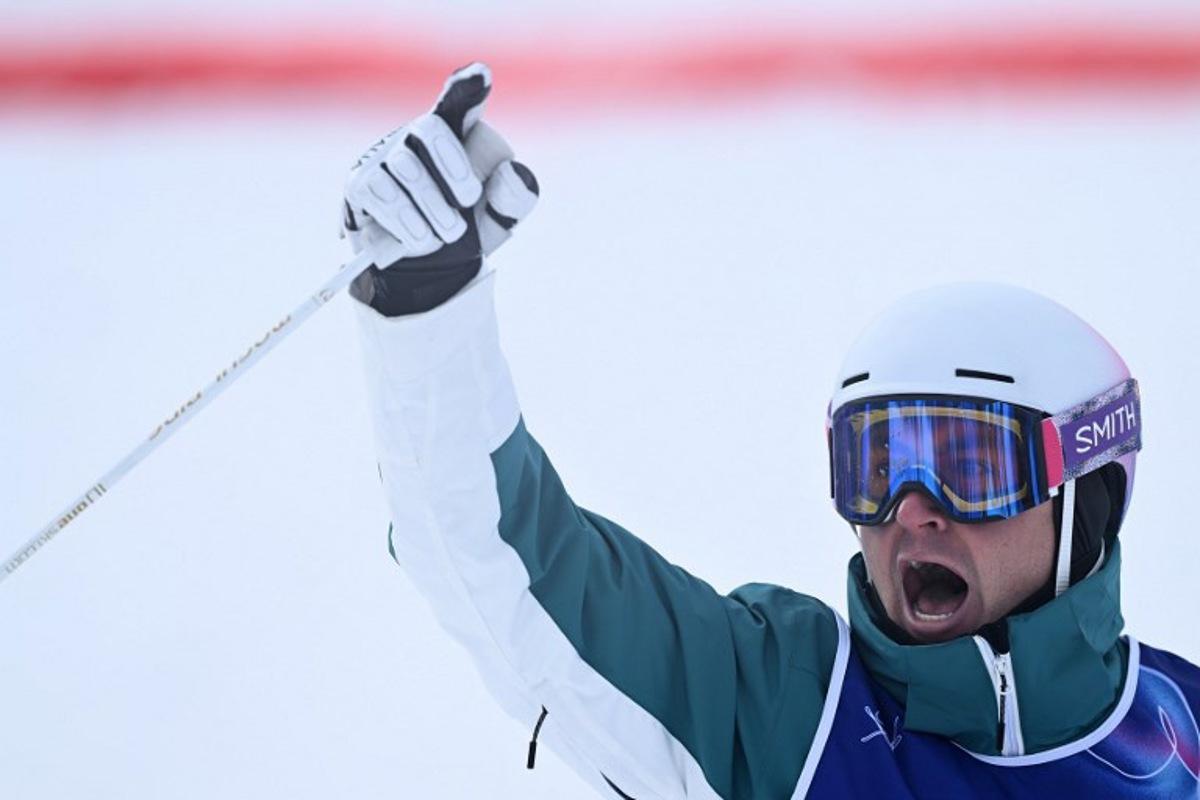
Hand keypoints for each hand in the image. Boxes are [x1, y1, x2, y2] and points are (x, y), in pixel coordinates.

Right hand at [343, 62, 538, 315]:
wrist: (425, 271)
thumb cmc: (465, 230)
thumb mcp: (498, 220)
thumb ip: (515, 197)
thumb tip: (515, 171)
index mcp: (456, 134)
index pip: (459, 101)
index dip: (468, 86)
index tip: (481, 73)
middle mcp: (415, 135)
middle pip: (430, 127)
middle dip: (455, 169)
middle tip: (468, 203)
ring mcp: (384, 155)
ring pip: (406, 166)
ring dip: (434, 207)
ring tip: (448, 233)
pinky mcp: (360, 183)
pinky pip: (381, 193)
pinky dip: (407, 222)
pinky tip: (419, 238)